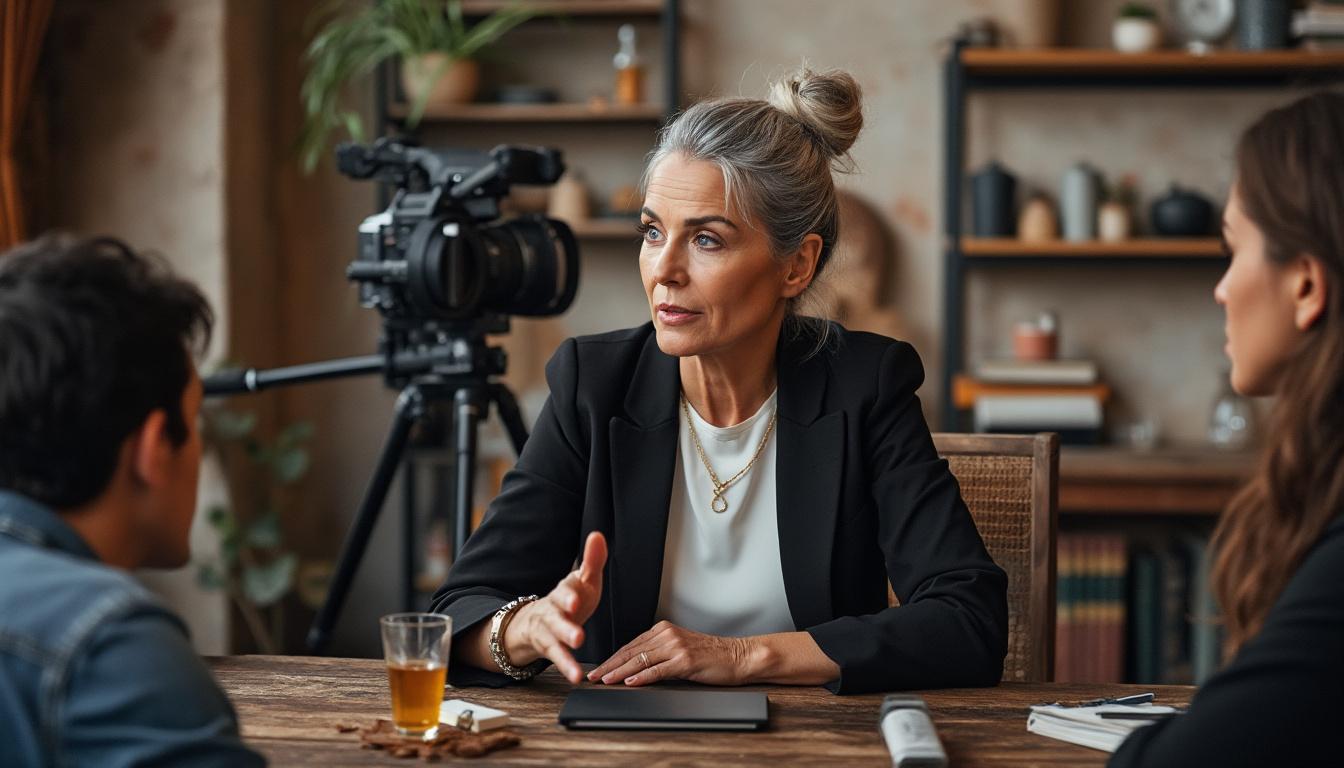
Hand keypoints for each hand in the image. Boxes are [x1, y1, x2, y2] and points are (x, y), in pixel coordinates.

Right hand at [503, 531, 605, 684]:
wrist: (536, 621)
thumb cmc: (569, 599)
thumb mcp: (582, 580)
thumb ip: (592, 561)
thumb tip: (598, 535)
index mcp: (564, 591)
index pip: (566, 589)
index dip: (570, 593)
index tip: (577, 594)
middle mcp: (552, 610)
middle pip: (557, 615)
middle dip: (565, 623)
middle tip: (577, 627)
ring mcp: (548, 630)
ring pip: (554, 638)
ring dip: (565, 646)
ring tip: (578, 654)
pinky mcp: (548, 647)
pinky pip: (557, 658)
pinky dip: (567, 666)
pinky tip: (577, 676)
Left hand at [587, 621, 753, 686]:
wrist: (738, 656)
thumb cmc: (711, 655)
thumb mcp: (681, 648)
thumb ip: (659, 653)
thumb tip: (635, 667)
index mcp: (664, 629)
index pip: (631, 645)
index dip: (612, 658)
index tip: (599, 668)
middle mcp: (668, 635)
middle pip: (631, 651)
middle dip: (610, 665)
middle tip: (594, 675)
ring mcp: (676, 647)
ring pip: (640, 660)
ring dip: (620, 672)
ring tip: (606, 680)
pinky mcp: (685, 661)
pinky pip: (658, 670)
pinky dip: (642, 677)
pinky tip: (630, 682)